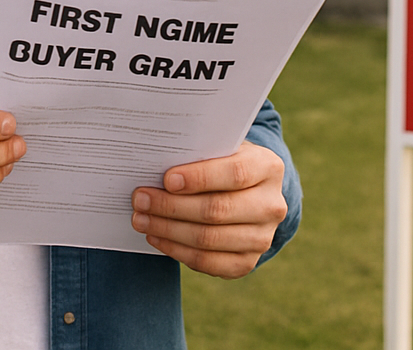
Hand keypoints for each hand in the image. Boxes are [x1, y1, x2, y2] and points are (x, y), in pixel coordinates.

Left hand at [130, 141, 286, 277]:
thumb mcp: (221, 150)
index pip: (235, 174)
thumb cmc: (224, 165)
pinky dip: (176, 250)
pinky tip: (156, 236)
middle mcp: (271, 205)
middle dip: (172, 206)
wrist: (248, 194)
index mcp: (268, 168)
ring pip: (208, 239)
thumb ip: (199, 153)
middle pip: (217, 210)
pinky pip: (206, 262)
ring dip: (168, 230)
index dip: (199, 178)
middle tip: (140, 199)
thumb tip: (156, 162)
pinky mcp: (246, 262)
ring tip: (141, 219)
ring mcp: (262, 238)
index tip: (167, 179)